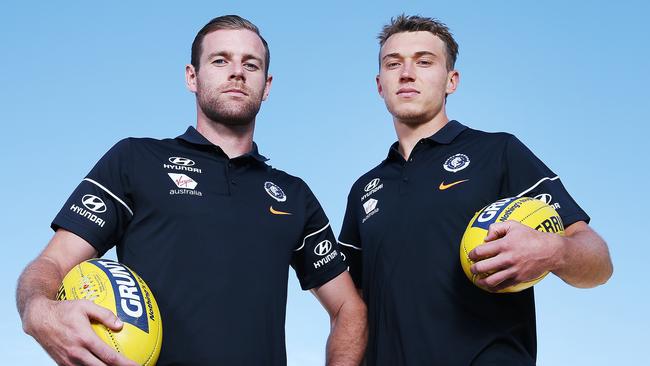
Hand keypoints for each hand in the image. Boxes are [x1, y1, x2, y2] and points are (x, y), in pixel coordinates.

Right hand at [23, 297, 137, 365]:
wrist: (38, 319)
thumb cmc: (63, 310)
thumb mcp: (85, 305)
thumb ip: (104, 314)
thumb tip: (120, 324)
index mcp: (84, 340)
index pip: (109, 357)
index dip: (124, 364)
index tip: (136, 365)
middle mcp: (76, 353)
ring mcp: (68, 361)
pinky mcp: (62, 364)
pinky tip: (99, 365)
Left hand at [467, 220, 562, 291]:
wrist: (550, 251)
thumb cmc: (531, 237)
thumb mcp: (514, 225)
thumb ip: (497, 228)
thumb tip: (486, 238)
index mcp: (504, 245)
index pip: (480, 251)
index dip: (472, 254)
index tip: (471, 255)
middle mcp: (507, 258)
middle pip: (482, 267)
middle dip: (473, 269)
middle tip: (472, 268)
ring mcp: (513, 270)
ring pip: (491, 280)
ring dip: (481, 281)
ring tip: (477, 280)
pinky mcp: (518, 278)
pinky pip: (502, 286)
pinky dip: (493, 287)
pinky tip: (489, 286)